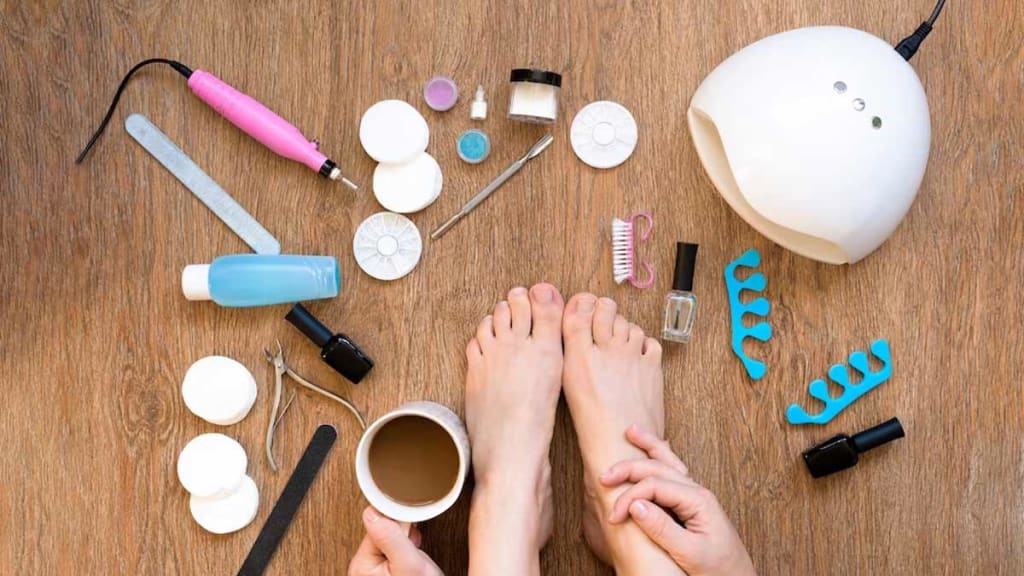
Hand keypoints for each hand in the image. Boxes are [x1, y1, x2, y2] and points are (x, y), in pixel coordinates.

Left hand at [348, 507, 442, 575]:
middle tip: (414, 551)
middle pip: (383, 534)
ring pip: (392, 543)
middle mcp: (365, 569)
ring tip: (416, 561)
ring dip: (408, 546)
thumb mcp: (409, 565)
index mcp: (362, 565)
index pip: (376, 526)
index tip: (409, 530)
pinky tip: (416, 565)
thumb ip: (391, 538)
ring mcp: (376, 573)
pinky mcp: (388, 574)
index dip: (396, 524)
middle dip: (404, 537)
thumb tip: (374, 512)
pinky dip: (409, 555)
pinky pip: (397, 554)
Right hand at [600, 425, 755, 575]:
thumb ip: (663, 529)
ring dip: (648, 447)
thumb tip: (636, 505)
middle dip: (629, 468)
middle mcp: (697, 492)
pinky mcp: (692, 504)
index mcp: (698, 501)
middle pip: (658, 468)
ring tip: (631, 431)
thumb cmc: (717, 569)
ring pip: (668, 463)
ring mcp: (695, 496)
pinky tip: (655, 450)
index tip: (613, 517)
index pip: (655, 486)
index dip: (630, 497)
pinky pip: (673, 472)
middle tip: (603, 476)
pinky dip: (660, 457)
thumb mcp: (689, 553)